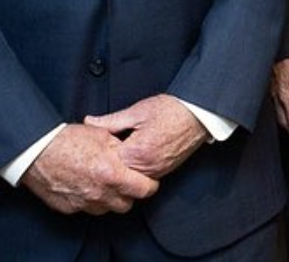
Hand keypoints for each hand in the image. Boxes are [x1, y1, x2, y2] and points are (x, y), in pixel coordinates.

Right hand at [21, 123, 158, 214]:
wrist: (37, 152)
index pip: (144, 189)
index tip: (149, 180)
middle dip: (130, 194)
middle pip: (127, 204)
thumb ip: (122, 149)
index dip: (150, 185)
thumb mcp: (102, 136)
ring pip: (107, 209)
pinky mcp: (69, 208)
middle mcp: (100, 193)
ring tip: (105, 182)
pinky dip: (91, 200)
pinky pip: (87, 209)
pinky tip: (86, 185)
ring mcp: (83, 203)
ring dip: (110, 199)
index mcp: (112, 174)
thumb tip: (134, 155)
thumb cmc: (68, 140)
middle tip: (126, 181)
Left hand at [85, 94, 207, 179]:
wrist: (198, 114)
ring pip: (131, 179)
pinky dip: (136, 170)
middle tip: (103, 153)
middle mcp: (147, 167)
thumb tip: (89, 122)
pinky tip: (134, 157)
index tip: (93, 147)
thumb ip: (111, 121)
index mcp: (136, 152)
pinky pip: (145, 177)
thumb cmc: (170, 109)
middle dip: (109, 165)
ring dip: (123, 169)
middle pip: (118, 175)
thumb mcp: (137, 111)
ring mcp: (157, 171)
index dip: (99, 154)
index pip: (108, 162)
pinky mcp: (165, 171)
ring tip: (118, 155)